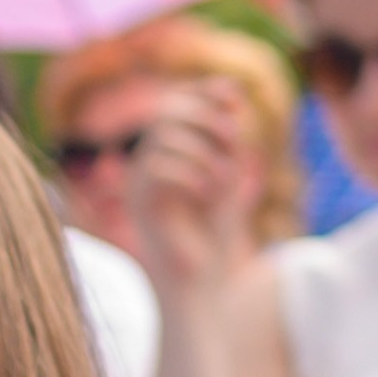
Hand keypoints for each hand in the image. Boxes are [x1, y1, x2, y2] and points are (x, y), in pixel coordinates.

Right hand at [127, 87, 260, 292]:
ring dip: (204, 149)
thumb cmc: (214, 236)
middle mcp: (147, 163)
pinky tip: (210, 193)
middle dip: (206, 116)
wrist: (200, 285)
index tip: (237, 97)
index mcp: (166, 154)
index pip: (176, 102)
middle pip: (166, 111)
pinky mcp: (141, 204)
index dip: (204, 91)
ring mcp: (140, 182)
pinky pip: (159, 167)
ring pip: (163, 136)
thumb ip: (228, 141)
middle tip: (235, 139)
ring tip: (226, 178)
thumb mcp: (229, 178)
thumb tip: (232, 94)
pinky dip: (192, 173)